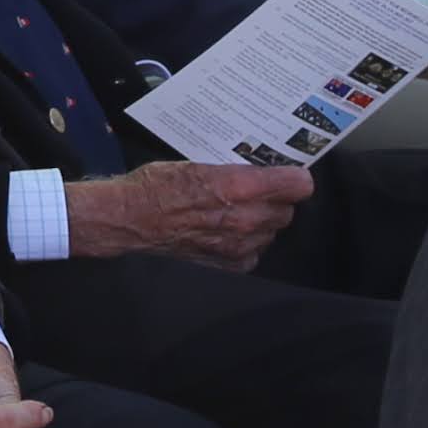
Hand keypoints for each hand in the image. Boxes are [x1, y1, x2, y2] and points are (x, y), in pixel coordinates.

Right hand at [61, 163, 308, 270]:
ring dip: (261, 222)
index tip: (287, 174)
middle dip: (275, 200)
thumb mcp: (197, 163)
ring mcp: (240, 246)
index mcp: (240, 187)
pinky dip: (246, 244)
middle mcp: (247, 220)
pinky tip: (225, 233)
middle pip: (287, 209)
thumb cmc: (157, 186)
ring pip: (272, 231)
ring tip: (236, 212)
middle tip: (255, 191)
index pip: (298, 185)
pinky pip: (254, 252)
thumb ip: (235, 170)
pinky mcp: (230, 265)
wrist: (129, 220)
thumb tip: (260, 171)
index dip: (295, 177)